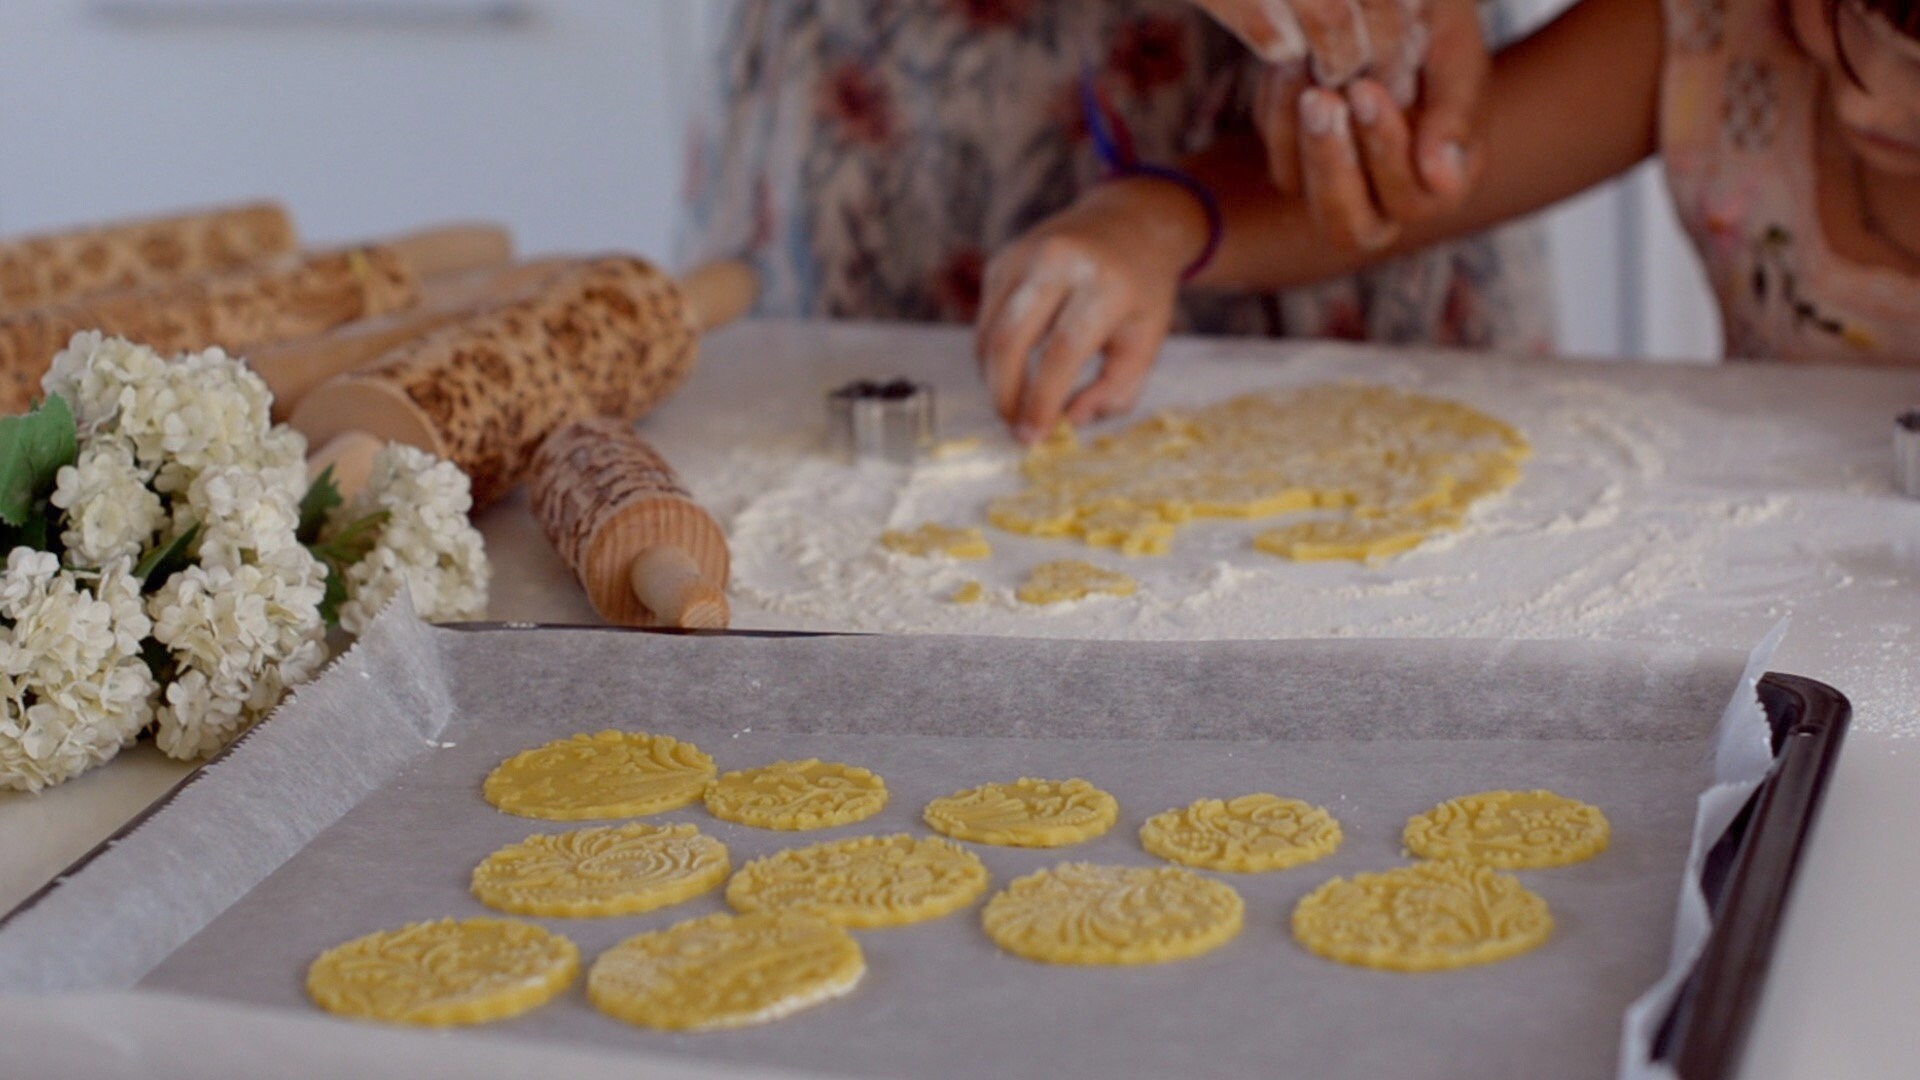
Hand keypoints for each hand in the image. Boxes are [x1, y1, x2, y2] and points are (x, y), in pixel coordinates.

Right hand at [974, 181, 1202, 441]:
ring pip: (988, 333)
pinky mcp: (1002, 260)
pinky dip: (993, 355)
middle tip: (1014, 429)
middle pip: (1009, 340)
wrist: (1127, 223)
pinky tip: (1013, 371)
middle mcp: (1059, 261)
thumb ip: (1116, 389)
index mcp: (1105, 282)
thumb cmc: (1140, 291)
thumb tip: (1070, 422)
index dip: (1042, 399)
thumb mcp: (1147, 340)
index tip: (1034, 436)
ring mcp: (1023, 256)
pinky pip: (985, 320)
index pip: (1062, 350)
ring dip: (994, 380)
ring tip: (1015, 405)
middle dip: (1004, 395)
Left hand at [1200, 0, 1488, 245]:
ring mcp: (1336, 183)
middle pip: (1352, 226)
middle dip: (1335, 165)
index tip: (1366, 90)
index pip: (1412, 199)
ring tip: (1308, 85)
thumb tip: (1442, 177)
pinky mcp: (1295, 161)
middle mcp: (1388, 197)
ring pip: (1303, 194)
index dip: (1387, 154)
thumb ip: (1455, 113)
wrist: (1396, 8)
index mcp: (1442, 180)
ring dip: (1301, 142)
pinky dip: (1278, 116)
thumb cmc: (1438, 27)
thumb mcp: (1453, 55)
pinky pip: (1278, 158)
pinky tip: (1290, 66)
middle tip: (1325, 100)